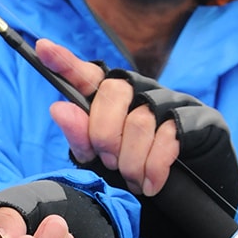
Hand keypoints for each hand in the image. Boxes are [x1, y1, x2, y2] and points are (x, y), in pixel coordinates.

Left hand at [37, 38, 178, 196]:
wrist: (191, 189)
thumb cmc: (138, 169)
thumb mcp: (102, 160)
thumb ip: (80, 136)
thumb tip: (59, 108)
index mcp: (112, 97)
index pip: (87, 74)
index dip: (66, 62)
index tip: (43, 48)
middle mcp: (140, 90)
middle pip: (113, 92)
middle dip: (105, 135)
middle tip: (109, 161)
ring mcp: (169, 101)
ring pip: (139, 121)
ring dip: (131, 161)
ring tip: (132, 180)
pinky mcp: (194, 118)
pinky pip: (167, 138)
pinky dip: (153, 168)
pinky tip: (150, 184)